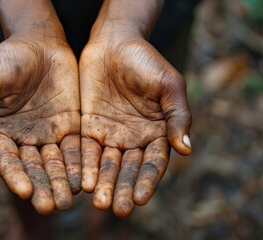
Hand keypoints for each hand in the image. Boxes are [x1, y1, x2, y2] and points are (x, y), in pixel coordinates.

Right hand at [0, 32, 80, 213]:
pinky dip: (81, 164)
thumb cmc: (7, 58)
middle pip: (34, 168)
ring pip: (57, 164)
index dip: (15, 176)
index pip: (8, 161)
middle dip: (42, 187)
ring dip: (62, 182)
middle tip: (50, 206)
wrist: (39, 42)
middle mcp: (26, 139)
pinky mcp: (72, 126)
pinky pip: (77, 148)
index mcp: (2, 133)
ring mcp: (50, 134)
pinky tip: (86, 178)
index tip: (25, 192)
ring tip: (69, 200)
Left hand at [79, 31, 191, 216]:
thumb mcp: (168, 85)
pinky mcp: (89, 128)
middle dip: (122, 189)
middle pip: (128, 170)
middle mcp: (133, 139)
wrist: (114, 43)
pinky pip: (87, 151)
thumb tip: (187, 150)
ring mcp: (110, 135)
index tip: (139, 198)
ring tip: (98, 202)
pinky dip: (85, 166)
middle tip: (116, 209)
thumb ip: (178, 116)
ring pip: (107, 165)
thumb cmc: (146, 60)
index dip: (146, 181)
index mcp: (157, 133)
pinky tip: (82, 182)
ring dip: (103, 184)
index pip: (152, 163)